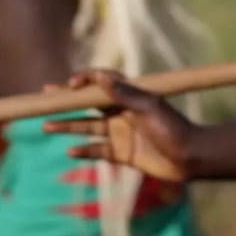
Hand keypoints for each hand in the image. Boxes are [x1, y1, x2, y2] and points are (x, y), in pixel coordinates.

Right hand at [44, 71, 198, 182]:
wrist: (190, 158)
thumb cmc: (174, 129)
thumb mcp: (150, 108)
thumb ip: (125, 94)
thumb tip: (101, 77)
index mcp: (129, 97)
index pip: (101, 82)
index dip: (85, 80)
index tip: (70, 84)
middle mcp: (121, 113)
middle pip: (88, 104)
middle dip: (66, 101)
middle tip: (45, 96)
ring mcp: (120, 133)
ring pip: (87, 127)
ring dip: (67, 126)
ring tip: (46, 125)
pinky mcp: (121, 154)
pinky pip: (97, 151)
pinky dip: (83, 151)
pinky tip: (69, 151)